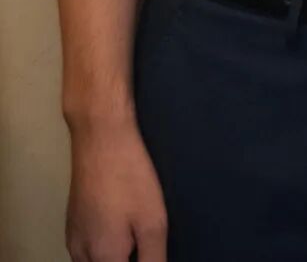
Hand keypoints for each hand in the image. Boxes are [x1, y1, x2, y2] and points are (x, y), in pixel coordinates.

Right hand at [66, 118, 166, 261]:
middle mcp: (80, 255)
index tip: (148, 245)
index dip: (141, 260)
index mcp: (102, 259)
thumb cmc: (130, 178)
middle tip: (145, 239)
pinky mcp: (71, 223)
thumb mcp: (152, 222)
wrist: (100, 137)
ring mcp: (72, 238)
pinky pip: (86, 250)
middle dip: (127, 258)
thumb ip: (153, 259)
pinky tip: (120, 227)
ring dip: (114, 255)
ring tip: (135, 231)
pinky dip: (103, 248)